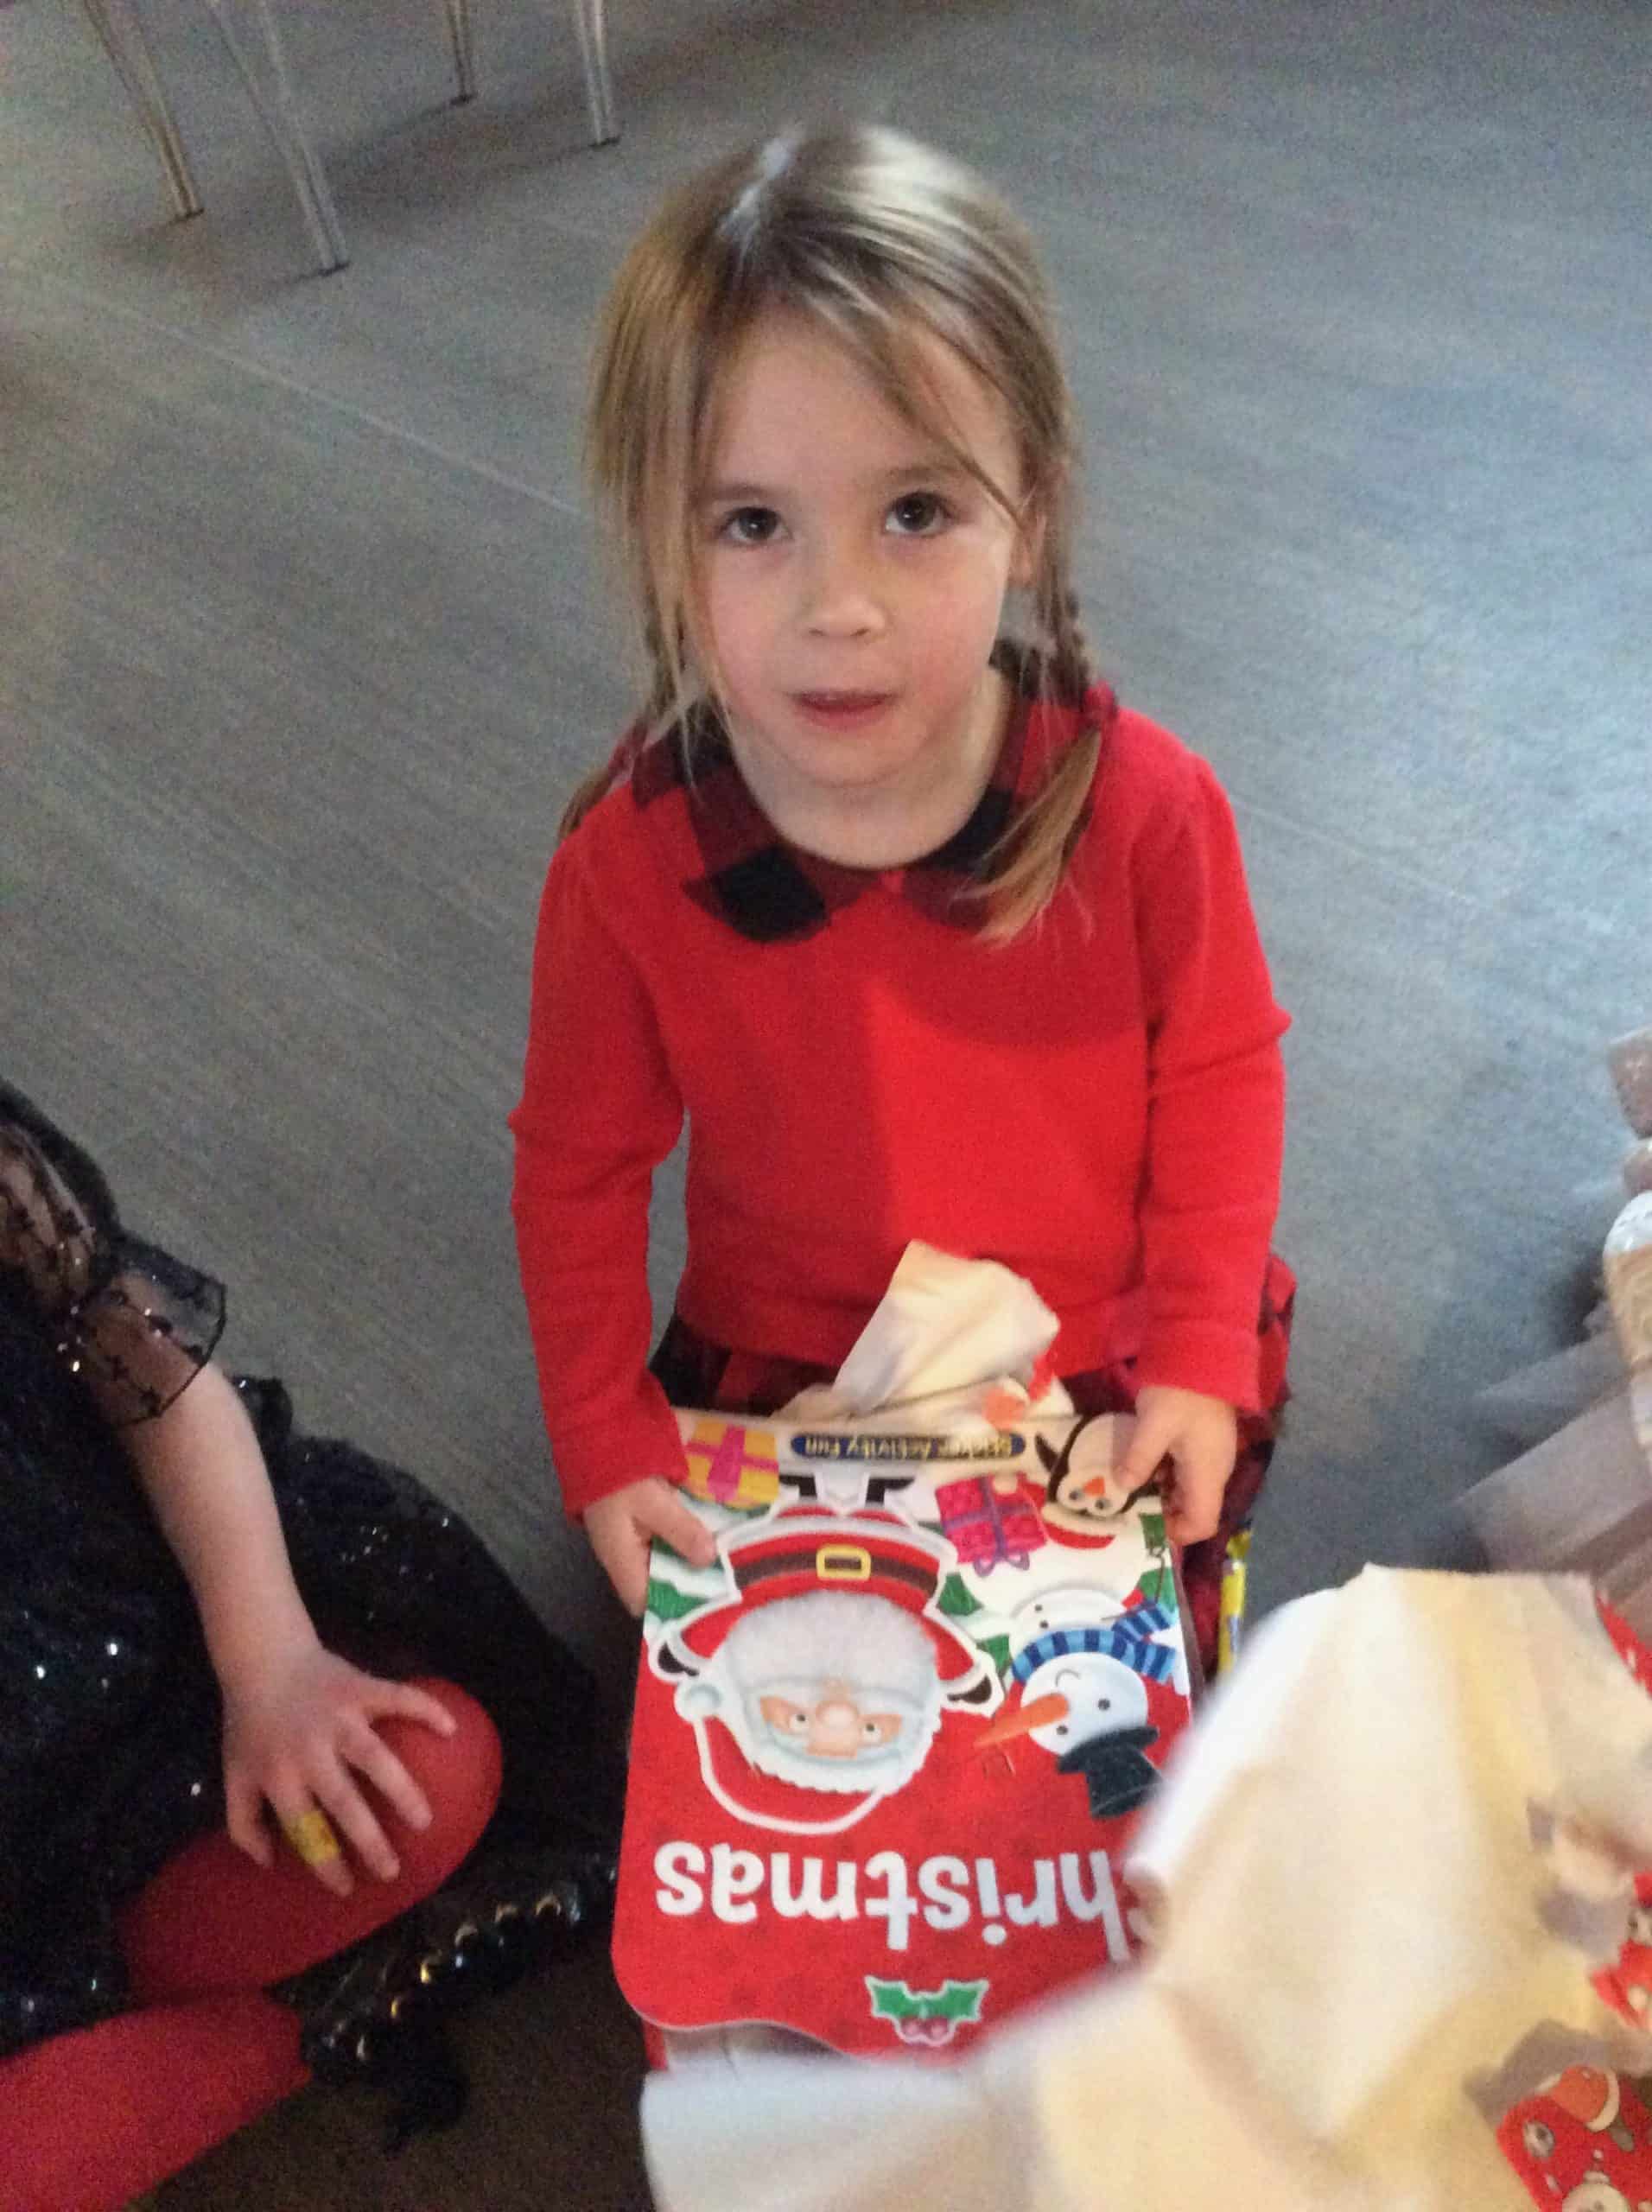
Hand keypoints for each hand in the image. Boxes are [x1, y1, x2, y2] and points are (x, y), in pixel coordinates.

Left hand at [220, 1641, 456, 1896]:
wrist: (262, 1658)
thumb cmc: (251, 1724)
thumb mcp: (234, 1775)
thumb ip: (243, 1822)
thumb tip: (269, 1861)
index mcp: (279, 1775)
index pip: (304, 1829)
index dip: (326, 1862)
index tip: (348, 1888)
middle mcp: (311, 1751)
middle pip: (344, 1802)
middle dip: (370, 1840)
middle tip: (392, 1871)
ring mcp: (340, 1718)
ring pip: (376, 1758)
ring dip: (402, 1790)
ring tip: (424, 1820)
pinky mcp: (362, 1688)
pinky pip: (398, 1698)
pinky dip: (425, 1710)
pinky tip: (449, 1729)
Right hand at [586, 1475, 716, 1614]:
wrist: (596, 1439)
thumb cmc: (621, 1475)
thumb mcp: (654, 1502)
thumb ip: (680, 1531)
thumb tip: (708, 1560)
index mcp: (621, 1560)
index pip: (643, 1603)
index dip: (671, 1608)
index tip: (707, 1600)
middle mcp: (623, 1556)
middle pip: (657, 1583)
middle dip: (688, 1580)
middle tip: (725, 1574)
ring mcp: (629, 1538)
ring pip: (663, 1560)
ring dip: (688, 1557)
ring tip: (724, 1556)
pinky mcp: (637, 1521)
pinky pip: (662, 1539)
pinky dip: (683, 1537)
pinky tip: (708, 1530)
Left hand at [1116, 1385, 1237, 1545]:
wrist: (1202, 1350)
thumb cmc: (1180, 1391)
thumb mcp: (1153, 1425)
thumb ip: (1138, 1459)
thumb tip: (1122, 1486)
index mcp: (1208, 1474)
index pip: (1202, 1524)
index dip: (1176, 1533)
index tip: (1144, 1523)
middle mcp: (1215, 1471)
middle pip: (1194, 1510)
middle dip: (1162, 1513)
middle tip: (1127, 1507)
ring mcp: (1210, 1455)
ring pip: (1187, 1490)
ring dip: (1160, 1493)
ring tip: (1127, 1487)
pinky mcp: (1203, 1441)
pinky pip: (1185, 1470)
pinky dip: (1163, 1474)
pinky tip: (1139, 1463)